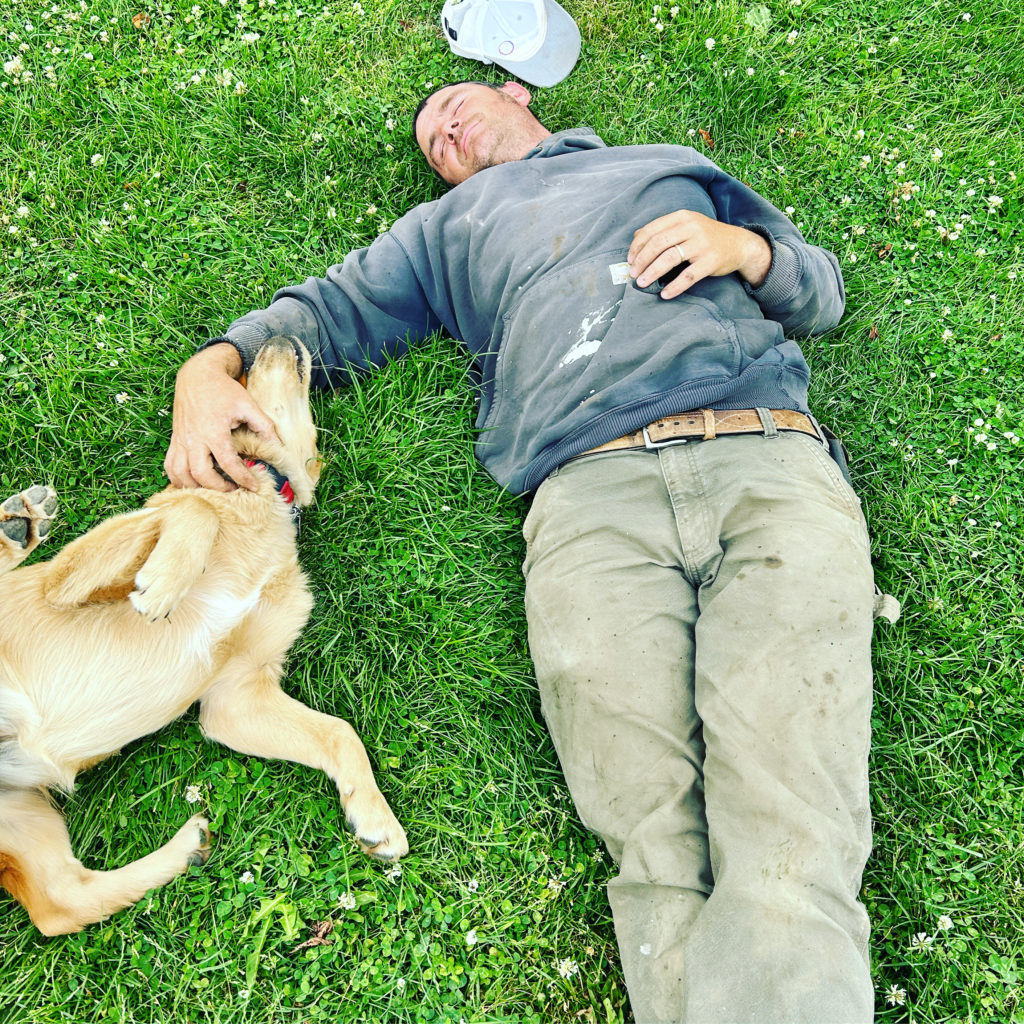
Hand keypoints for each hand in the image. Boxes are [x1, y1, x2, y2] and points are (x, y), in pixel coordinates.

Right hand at [164, 343, 280, 490]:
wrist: (198, 375)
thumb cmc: (224, 390)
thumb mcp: (248, 405)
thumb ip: (264, 427)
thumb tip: (280, 447)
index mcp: (213, 430)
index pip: (228, 463)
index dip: (242, 478)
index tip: (254, 487)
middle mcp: (193, 438)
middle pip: (201, 474)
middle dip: (219, 487)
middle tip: (234, 490)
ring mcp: (180, 440)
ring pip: (180, 474)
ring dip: (196, 487)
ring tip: (215, 489)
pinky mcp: (174, 440)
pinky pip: (170, 466)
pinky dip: (178, 479)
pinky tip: (193, 484)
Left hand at [627, 210, 771, 299]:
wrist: (739, 244)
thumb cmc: (707, 236)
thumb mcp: (687, 225)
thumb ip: (664, 229)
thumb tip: (635, 237)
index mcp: (683, 217)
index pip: (653, 230)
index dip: (637, 246)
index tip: (629, 260)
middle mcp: (692, 227)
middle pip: (658, 243)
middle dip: (641, 260)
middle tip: (633, 274)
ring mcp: (702, 244)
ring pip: (670, 258)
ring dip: (652, 272)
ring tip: (642, 283)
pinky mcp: (711, 261)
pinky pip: (689, 276)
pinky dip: (675, 287)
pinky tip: (664, 294)